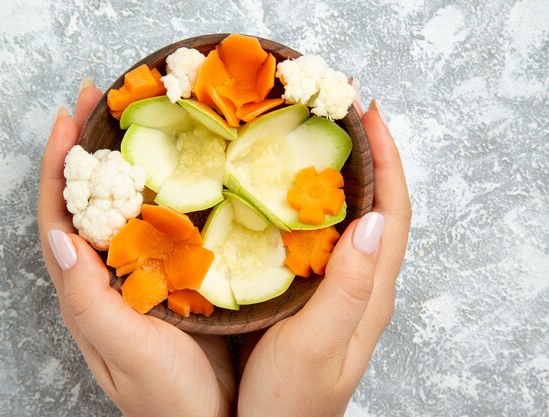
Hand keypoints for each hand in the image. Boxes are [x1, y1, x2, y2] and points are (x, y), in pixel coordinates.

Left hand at [37, 79, 234, 416]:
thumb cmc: (169, 398)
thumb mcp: (125, 351)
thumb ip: (89, 301)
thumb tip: (60, 237)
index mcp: (87, 292)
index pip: (60, 218)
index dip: (58, 168)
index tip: (68, 120)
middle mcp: (108, 278)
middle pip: (85, 204)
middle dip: (86, 150)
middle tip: (100, 101)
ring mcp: (140, 277)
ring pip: (120, 211)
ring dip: (120, 164)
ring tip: (134, 123)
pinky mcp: (172, 280)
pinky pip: (156, 228)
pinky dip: (159, 192)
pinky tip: (177, 173)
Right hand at [237, 84, 410, 415]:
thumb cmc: (293, 400)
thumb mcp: (321, 345)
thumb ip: (348, 287)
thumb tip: (374, 220)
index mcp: (370, 291)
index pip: (393, 212)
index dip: (387, 159)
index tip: (368, 111)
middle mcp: (360, 284)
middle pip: (378, 207)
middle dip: (368, 155)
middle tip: (342, 112)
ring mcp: (336, 287)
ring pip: (350, 218)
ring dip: (342, 174)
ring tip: (318, 136)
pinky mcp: (309, 293)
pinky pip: (320, 237)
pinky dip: (313, 203)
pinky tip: (287, 191)